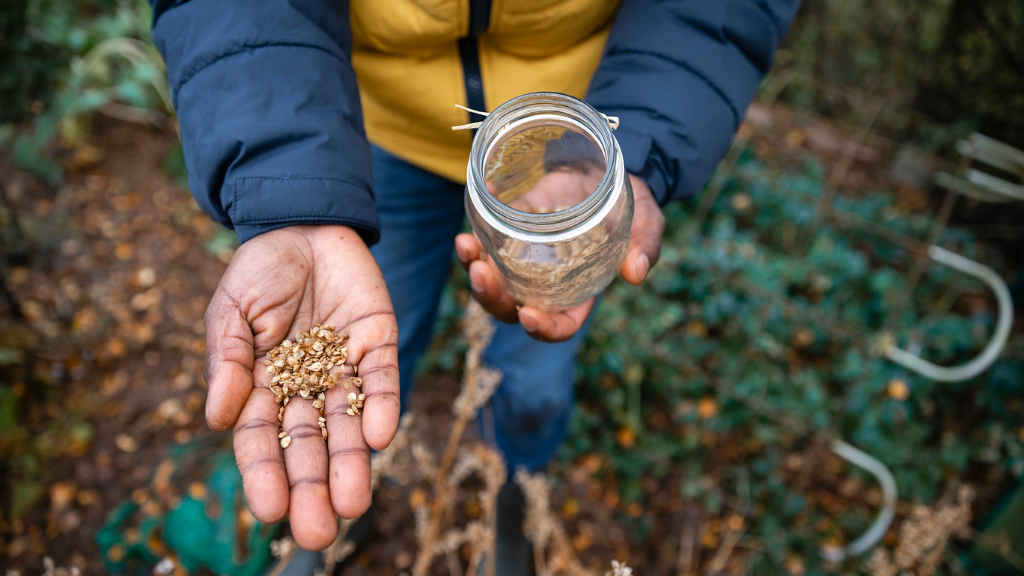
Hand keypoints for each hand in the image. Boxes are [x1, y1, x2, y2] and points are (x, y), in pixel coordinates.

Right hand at [203, 225, 399, 549]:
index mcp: (262, 385)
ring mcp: (343, 368)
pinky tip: (381, 437)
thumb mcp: (230, 311)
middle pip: (311, 445)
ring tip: (354, 506)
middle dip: (313, 488)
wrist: (304, 224)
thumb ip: (227, 361)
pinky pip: (383, 383)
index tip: (271, 511)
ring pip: (350, 425)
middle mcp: (306, 386)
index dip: (266, 474)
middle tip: (318, 533)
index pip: (263, 439)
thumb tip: (216, 418)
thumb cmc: (259, 271)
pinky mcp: (379, 345)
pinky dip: (383, 408)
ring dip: (353, 463)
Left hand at [454, 174, 663, 341]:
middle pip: (511, 306)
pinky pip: (486, 235)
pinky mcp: (509, 228)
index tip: (528, 313)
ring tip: (465, 244)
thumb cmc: (631, 204)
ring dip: (472, 266)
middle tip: (482, 273)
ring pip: (490, 276)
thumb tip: (635, 273)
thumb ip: (645, 245)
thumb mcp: (647, 222)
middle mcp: (545, 282)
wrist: (610, 169)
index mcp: (579, 292)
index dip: (542, 328)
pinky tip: (485, 192)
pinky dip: (478, 217)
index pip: (559, 324)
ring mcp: (523, 257)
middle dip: (491, 297)